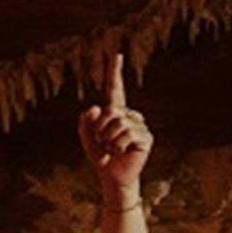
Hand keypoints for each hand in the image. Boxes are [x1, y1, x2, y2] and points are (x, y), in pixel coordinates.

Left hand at [78, 53, 151, 197]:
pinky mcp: (146, 137)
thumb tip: (96, 107)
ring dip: (108, 139)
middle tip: (103, 144)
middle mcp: (129, 115)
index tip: (117, 55)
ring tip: (112, 149)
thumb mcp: (86, 137)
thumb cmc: (101, 156)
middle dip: (100, 129)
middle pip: (111, 111)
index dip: (115, 72)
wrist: (112, 176)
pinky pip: (127, 134)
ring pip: (118, 122)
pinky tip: (120, 152)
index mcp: (115, 111)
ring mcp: (139, 125)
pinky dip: (118, 145)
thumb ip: (85, 121)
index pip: (115, 89)